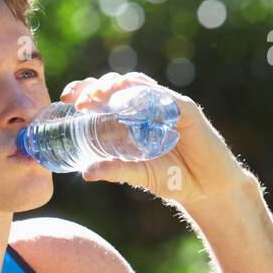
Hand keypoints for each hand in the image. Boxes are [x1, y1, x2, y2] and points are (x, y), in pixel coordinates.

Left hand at [59, 71, 255, 211]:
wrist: (206, 188)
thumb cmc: (172, 178)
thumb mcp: (138, 175)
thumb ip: (114, 171)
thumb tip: (85, 173)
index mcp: (131, 118)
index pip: (104, 96)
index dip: (85, 91)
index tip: (67, 99)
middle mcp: (146, 106)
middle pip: (117, 84)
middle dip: (96, 86)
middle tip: (82, 100)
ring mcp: (166, 105)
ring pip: (138, 83)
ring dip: (117, 85)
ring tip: (100, 96)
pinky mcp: (185, 110)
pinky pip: (164, 97)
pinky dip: (148, 97)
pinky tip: (132, 100)